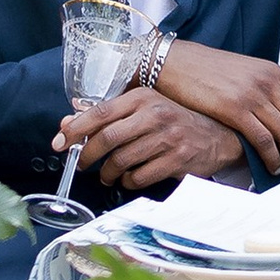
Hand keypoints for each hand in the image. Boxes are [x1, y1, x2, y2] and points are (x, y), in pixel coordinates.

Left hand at [55, 87, 242, 193]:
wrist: (219, 135)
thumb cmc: (176, 120)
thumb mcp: (144, 108)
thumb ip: (108, 113)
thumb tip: (68, 122)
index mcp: (143, 97)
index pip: (100, 112)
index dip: (75, 129)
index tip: (59, 142)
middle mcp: (155, 115)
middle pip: (107, 139)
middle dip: (88, 155)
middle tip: (82, 164)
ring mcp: (167, 138)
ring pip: (121, 161)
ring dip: (108, 173)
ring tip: (107, 175)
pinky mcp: (177, 160)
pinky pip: (139, 177)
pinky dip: (128, 182)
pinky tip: (129, 178)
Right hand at [148, 37, 279, 179]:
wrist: (175, 62)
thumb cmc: (206, 70)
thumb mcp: (245, 72)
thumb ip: (265, 89)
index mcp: (273, 71)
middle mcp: (268, 81)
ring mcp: (253, 94)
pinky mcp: (235, 109)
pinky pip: (264, 139)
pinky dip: (271, 157)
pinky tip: (270, 167)